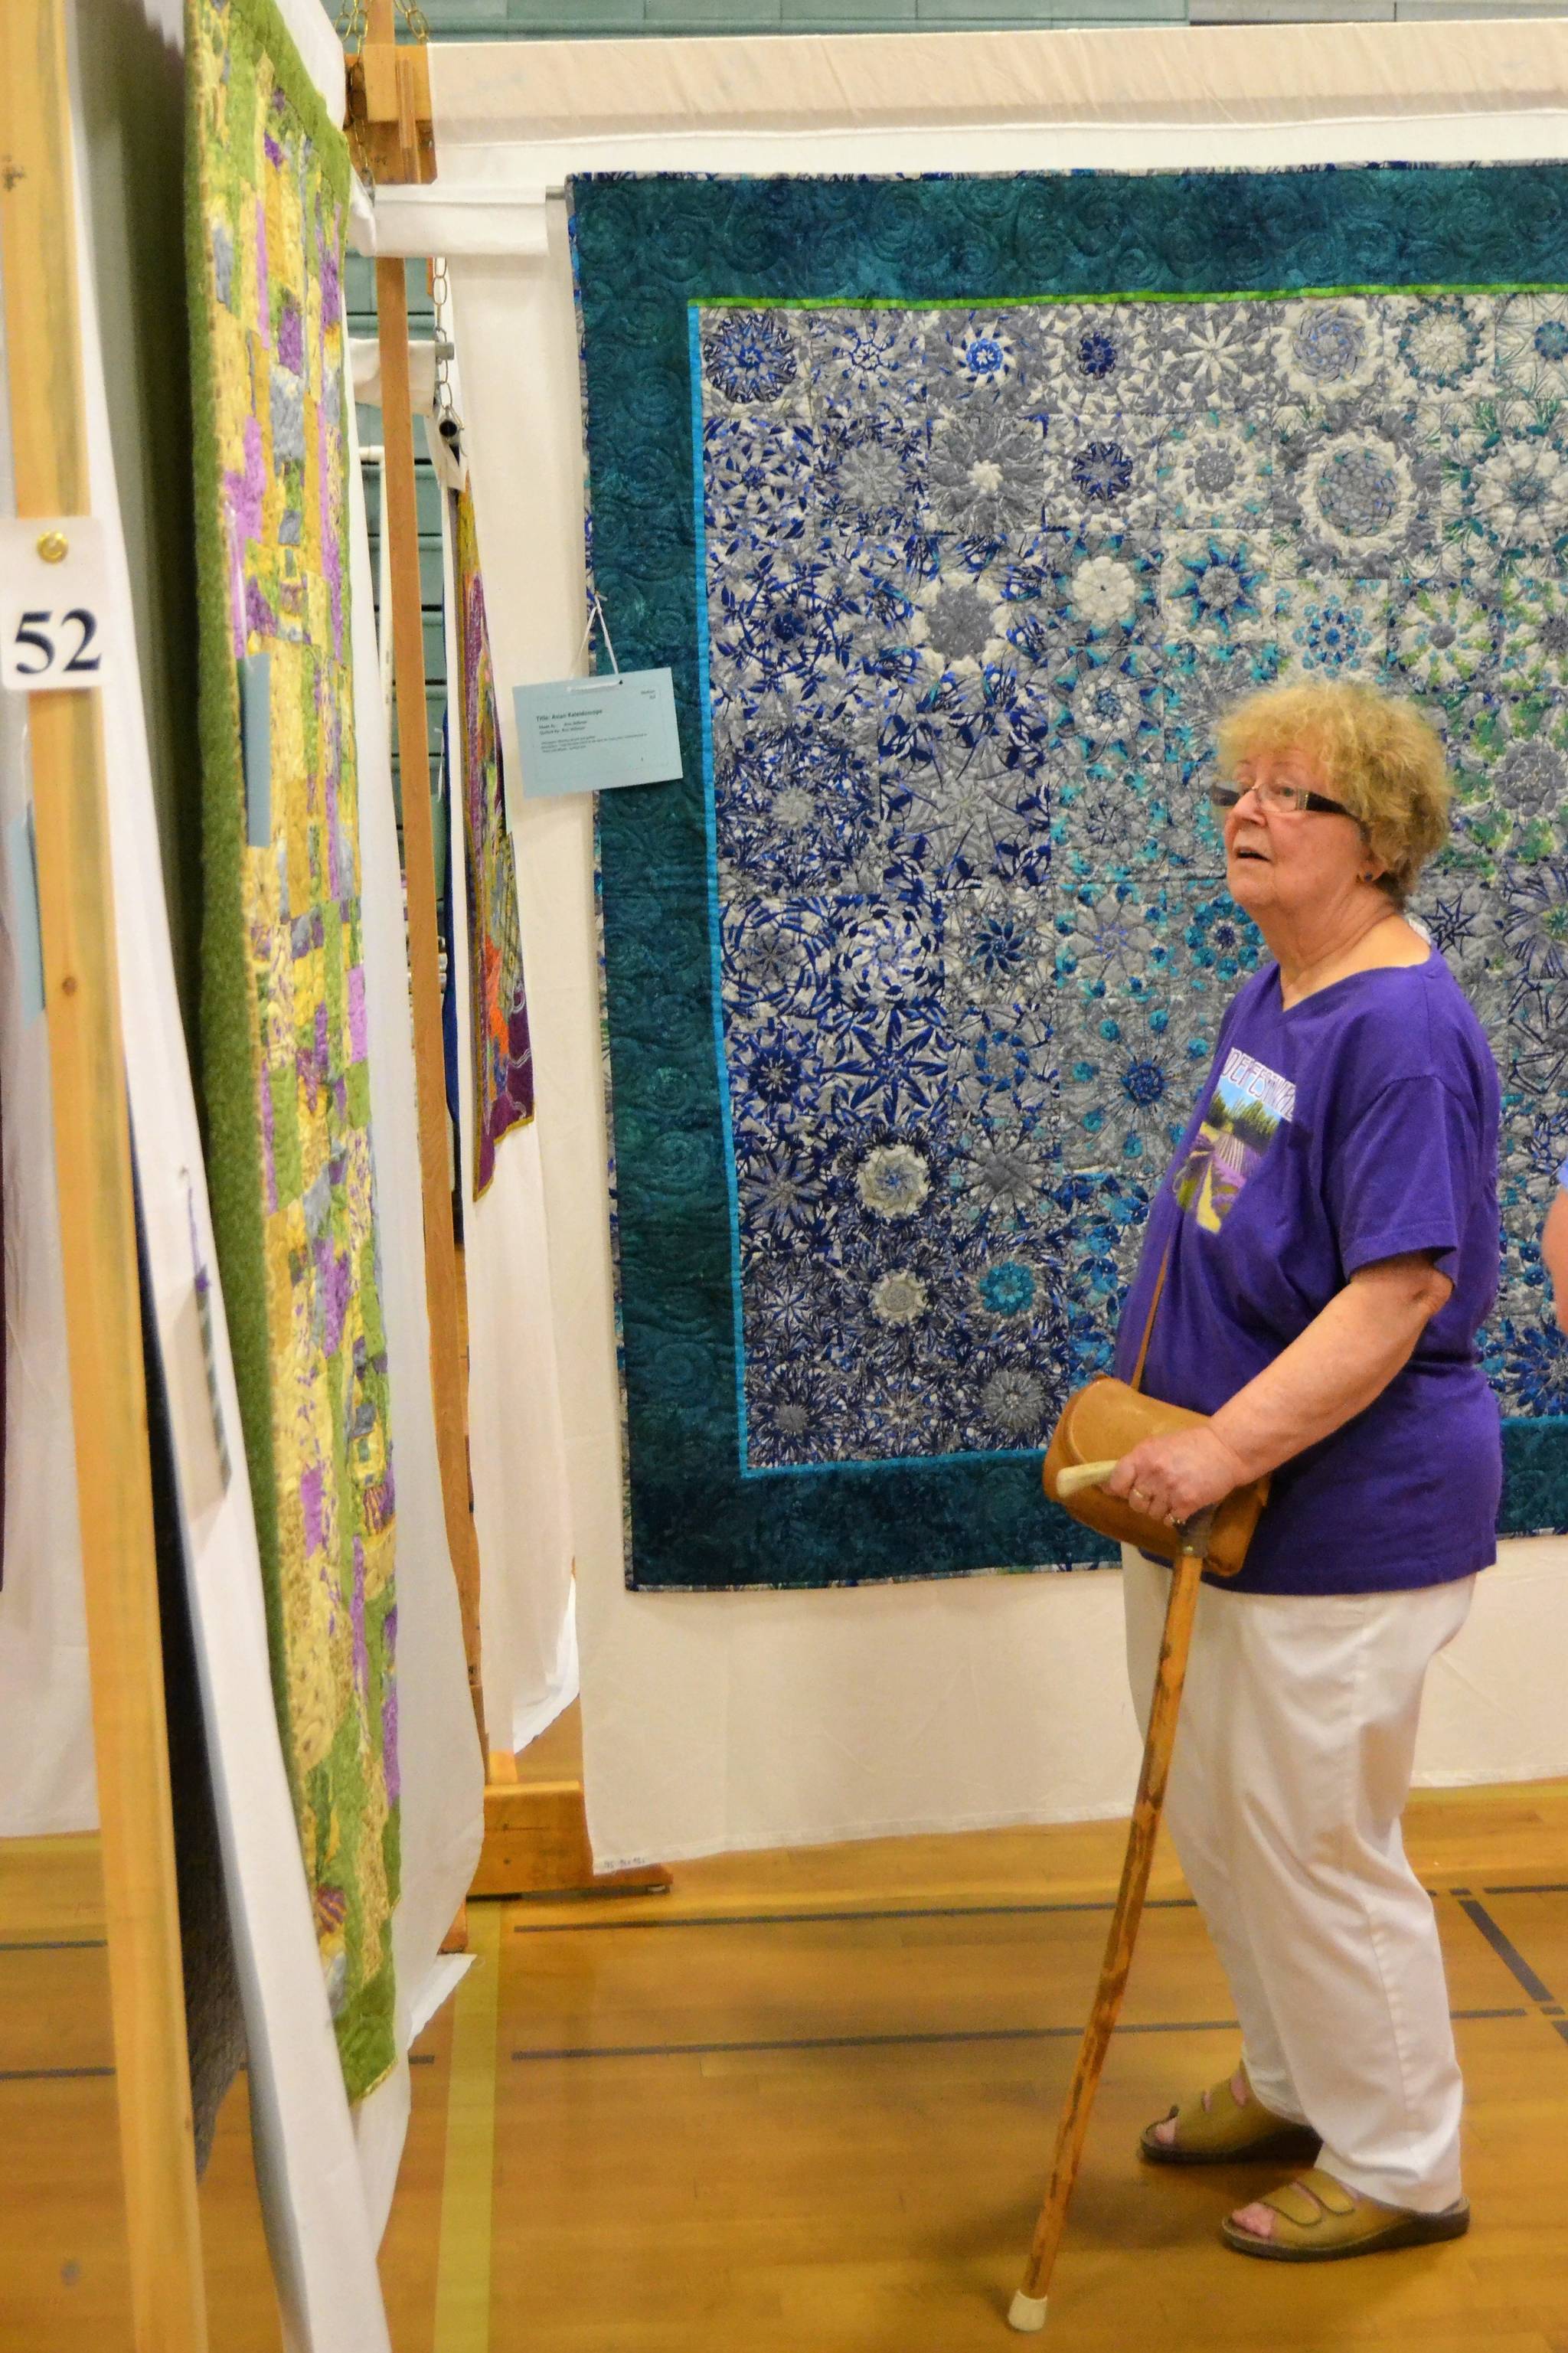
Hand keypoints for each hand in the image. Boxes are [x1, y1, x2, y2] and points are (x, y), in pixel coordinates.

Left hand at [1103, 1426, 1248, 1526]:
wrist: (1226, 1449)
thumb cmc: (1192, 1444)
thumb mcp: (1159, 1445)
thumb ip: (1138, 1463)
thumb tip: (1111, 1484)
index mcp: (1143, 1455)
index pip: (1116, 1481)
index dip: (1119, 1489)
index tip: (1124, 1490)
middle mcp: (1153, 1473)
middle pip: (1134, 1502)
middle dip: (1143, 1501)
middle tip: (1157, 1493)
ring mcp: (1170, 1490)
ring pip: (1151, 1514)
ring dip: (1160, 1510)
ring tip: (1173, 1497)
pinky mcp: (1186, 1503)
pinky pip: (1169, 1520)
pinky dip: (1174, 1516)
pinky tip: (1182, 1504)